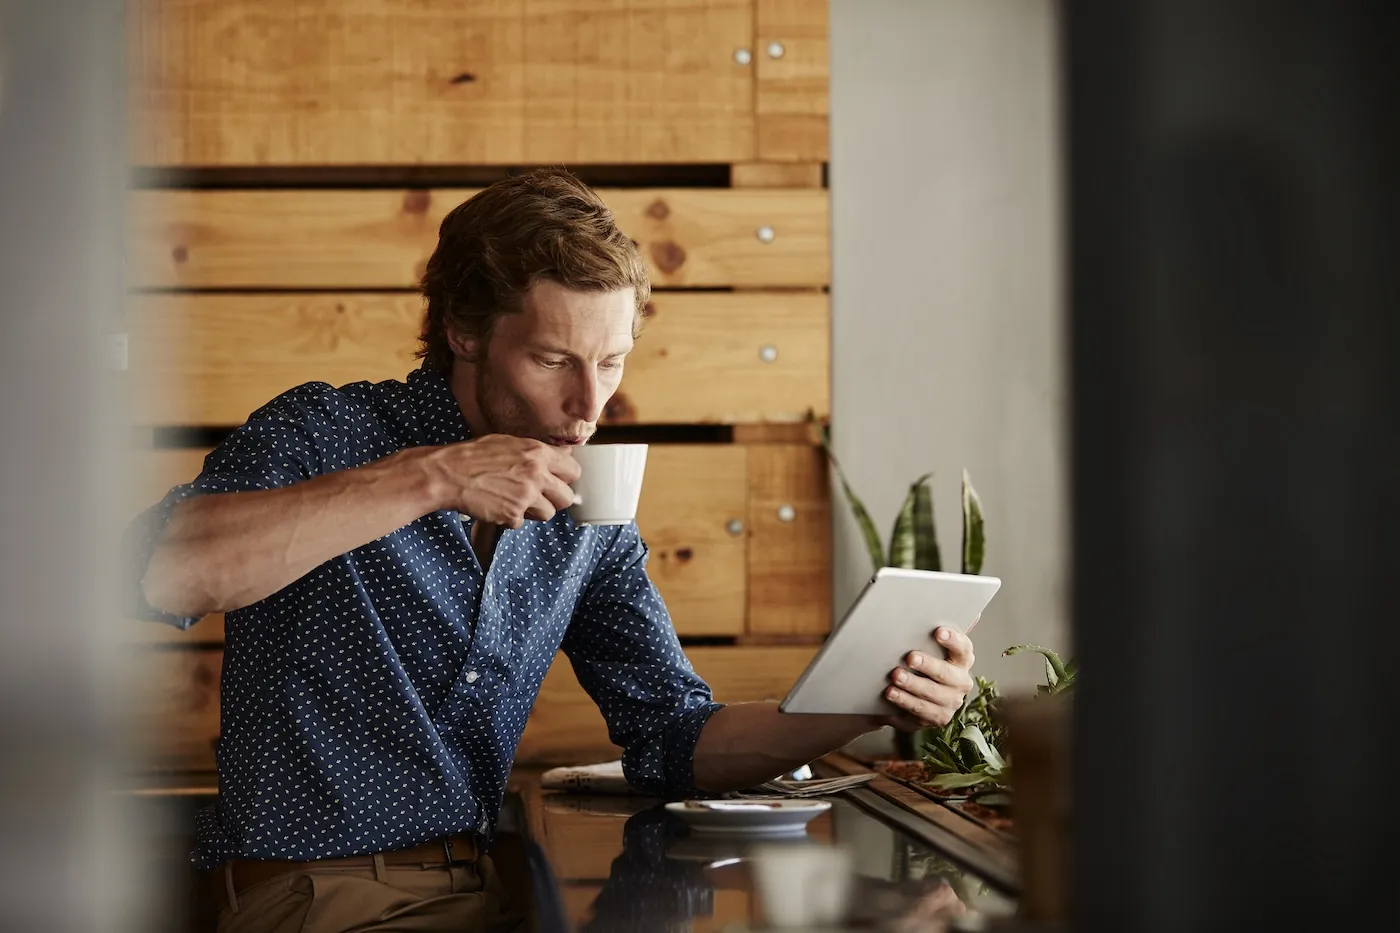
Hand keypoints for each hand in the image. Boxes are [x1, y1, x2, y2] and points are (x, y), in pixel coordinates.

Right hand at [413, 435, 581, 527]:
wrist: (447, 474)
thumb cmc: (473, 455)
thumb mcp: (508, 442)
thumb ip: (536, 451)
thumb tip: (560, 456)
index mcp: (537, 453)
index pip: (574, 471)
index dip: (566, 478)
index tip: (559, 481)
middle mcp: (536, 475)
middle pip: (567, 497)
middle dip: (556, 499)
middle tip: (541, 496)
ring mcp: (525, 497)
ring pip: (548, 513)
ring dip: (535, 511)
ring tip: (516, 501)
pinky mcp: (512, 515)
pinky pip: (522, 522)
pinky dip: (511, 518)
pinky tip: (498, 505)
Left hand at [880, 627, 975, 730]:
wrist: (915, 690)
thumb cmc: (924, 660)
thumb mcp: (928, 644)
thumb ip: (933, 628)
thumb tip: (959, 609)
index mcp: (963, 660)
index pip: (963, 648)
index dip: (952, 640)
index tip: (938, 631)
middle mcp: (961, 682)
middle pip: (946, 675)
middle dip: (927, 666)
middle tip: (909, 658)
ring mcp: (950, 703)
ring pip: (931, 697)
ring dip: (911, 688)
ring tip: (892, 680)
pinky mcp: (936, 719)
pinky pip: (919, 715)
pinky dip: (902, 707)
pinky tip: (890, 698)